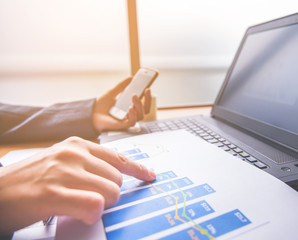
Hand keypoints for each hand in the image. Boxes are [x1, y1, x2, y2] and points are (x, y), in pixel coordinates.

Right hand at [0, 137, 155, 233]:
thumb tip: (115, 178)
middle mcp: (73, 154)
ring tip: (79, 206)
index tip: (149, 176)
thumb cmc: (30, 180)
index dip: (137, 169)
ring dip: (100, 206)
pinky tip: (80, 213)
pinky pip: (94, 204)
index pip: (118, 157)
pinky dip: (92, 213)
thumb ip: (88, 166)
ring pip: (110, 193)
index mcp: (77, 145)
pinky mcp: (53, 193)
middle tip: (88, 200)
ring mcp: (63, 172)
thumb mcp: (61, 163)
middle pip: (116, 180)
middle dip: (109, 195)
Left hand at [92, 77, 151, 131]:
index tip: (148, 87)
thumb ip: (122, 86)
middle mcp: (131, 115)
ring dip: (140, 105)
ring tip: (134, 95)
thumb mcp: (112, 92)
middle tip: (146, 89)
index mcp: (131, 107)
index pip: (144, 103)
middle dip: (148, 99)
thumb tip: (131, 78)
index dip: (148, 96)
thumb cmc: (101, 106)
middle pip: (146, 109)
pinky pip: (132, 122)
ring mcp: (127, 120)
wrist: (90, 114)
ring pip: (141, 115)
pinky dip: (133, 115)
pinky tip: (130, 108)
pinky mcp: (123, 126)